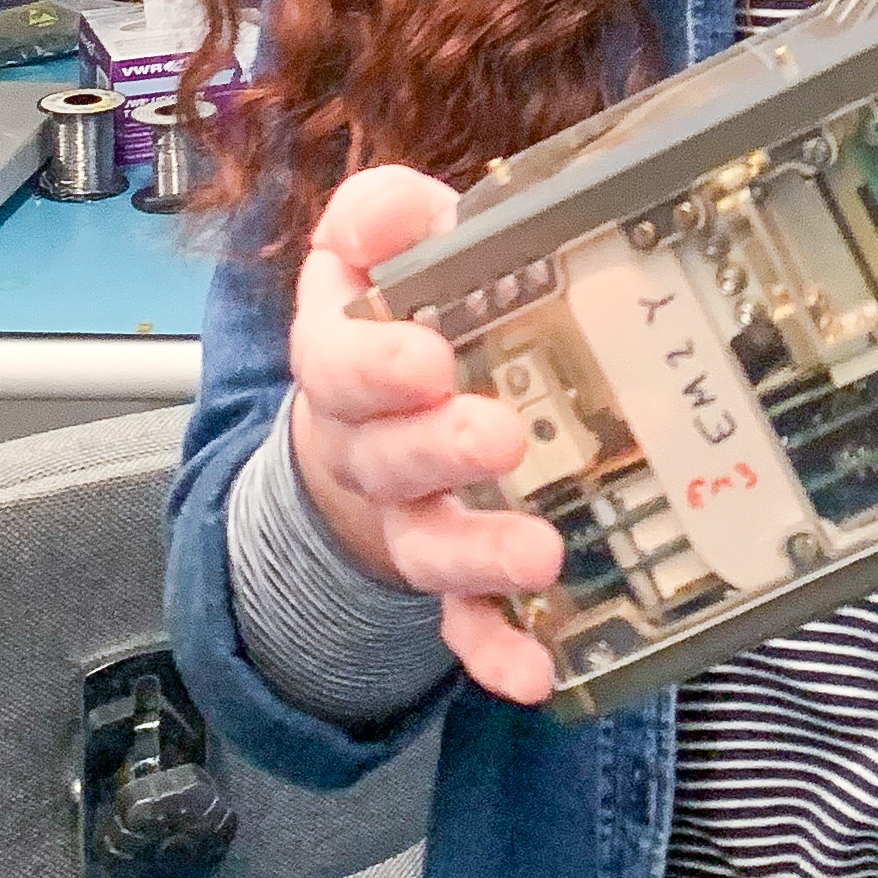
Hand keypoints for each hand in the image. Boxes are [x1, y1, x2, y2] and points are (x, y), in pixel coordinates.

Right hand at [287, 165, 563, 703]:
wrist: (368, 416)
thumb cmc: (395, 315)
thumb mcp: (380, 248)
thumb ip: (384, 216)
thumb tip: (395, 208)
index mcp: (344, 359)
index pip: (336, 361)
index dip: (376, 365)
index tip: (428, 356)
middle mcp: (368, 446)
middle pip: (388, 458)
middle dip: (440, 449)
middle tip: (501, 436)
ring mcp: (408, 516)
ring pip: (428, 544)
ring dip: (479, 555)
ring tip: (541, 554)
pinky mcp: (450, 573)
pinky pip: (464, 618)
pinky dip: (495, 648)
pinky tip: (538, 669)